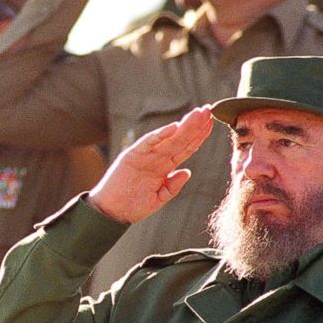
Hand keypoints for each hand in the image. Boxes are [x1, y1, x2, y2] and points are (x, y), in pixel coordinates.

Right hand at [89, 105, 213, 223]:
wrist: (111, 212)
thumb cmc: (133, 206)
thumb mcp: (158, 199)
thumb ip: (172, 186)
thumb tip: (187, 172)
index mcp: (164, 167)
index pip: (186, 148)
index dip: (199, 137)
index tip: (211, 124)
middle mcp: (157, 158)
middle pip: (180, 139)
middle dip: (195, 125)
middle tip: (209, 110)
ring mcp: (145, 155)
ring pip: (168, 138)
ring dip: (183, 126)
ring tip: (197, 114)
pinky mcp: (132, 155)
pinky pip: (148, 143)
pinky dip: (160, 135)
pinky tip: (174, 127)